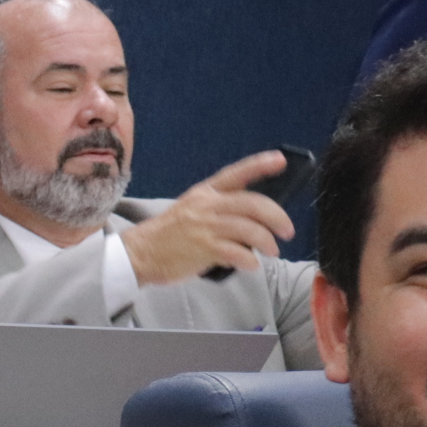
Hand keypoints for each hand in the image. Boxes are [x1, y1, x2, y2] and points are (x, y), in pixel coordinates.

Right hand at [119, 149, 297, 284]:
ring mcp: (205, 227)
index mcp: (205, 192)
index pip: (237, 173)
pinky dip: (249, 260)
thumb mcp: (192, 210)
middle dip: (276, 216)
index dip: (260, 165)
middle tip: (287, 230)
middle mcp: (207, 205)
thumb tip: (251, 221)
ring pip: (248, 229)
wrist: (140, 253)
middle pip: (252, 203)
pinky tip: (252, 265)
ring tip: (272, 251)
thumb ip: (219, 210)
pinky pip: (236, 253)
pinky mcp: (203, 249)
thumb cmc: (168, 235)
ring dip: (267, 241)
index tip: (280, 160)